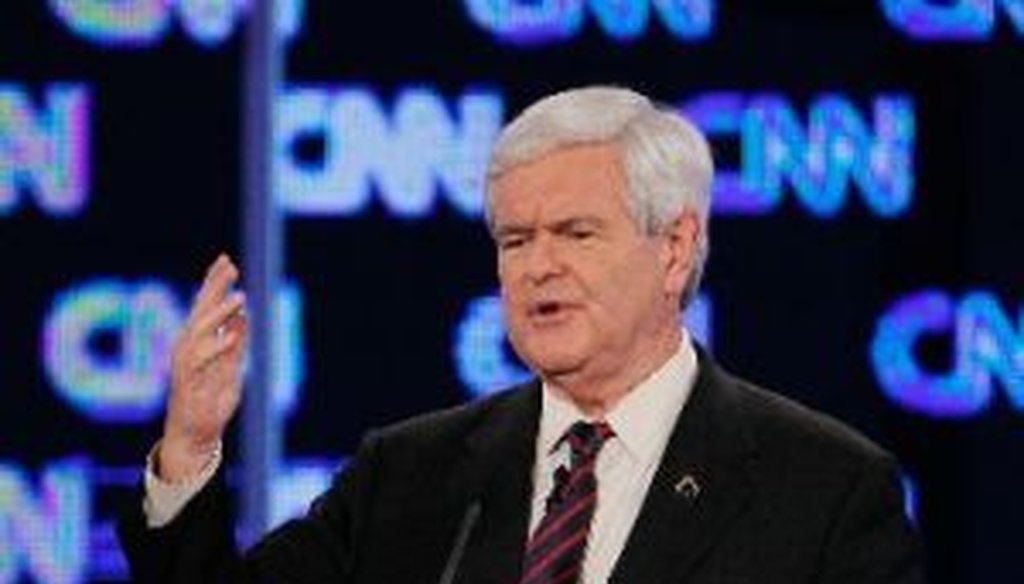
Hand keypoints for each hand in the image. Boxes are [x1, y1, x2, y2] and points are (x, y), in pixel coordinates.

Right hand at [158, 254, 247, 481]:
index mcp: (198, 341)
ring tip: (240, 297)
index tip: (225, 261)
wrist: (194, 435)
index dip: (214, 283)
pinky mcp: (187, 381)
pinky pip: (202, 360)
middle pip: (201, 310)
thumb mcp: (230, 369)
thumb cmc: (210, 402)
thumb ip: (235, 345)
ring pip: (201, 330)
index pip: (205, 306)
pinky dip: (218, 346)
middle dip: (215, 287)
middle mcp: (188, 347)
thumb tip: (243, 317)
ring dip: (220, 313)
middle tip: (230, 266)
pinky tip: (232, 334)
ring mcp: (186, 363)